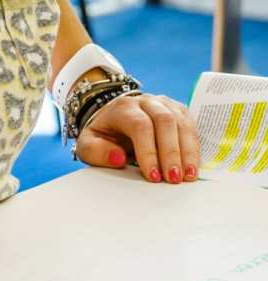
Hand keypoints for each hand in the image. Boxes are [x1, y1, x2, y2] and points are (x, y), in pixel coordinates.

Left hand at [74, 93, 200, 183]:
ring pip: (181, 123)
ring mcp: (165, 104)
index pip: (139, 126)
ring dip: (187, 152)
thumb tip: (118, 157)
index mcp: (122, 108)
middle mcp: (146, 101)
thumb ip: (96, 151)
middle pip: (165, 122)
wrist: (115, 118)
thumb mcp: (88, 144)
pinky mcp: (179, 111)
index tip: (153, 176)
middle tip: (173, 179)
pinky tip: (193, 166)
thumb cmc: (103, 135)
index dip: (148, 151)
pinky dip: (193, 148)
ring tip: (187, 176)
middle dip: (171, 153)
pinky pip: (191, 126)